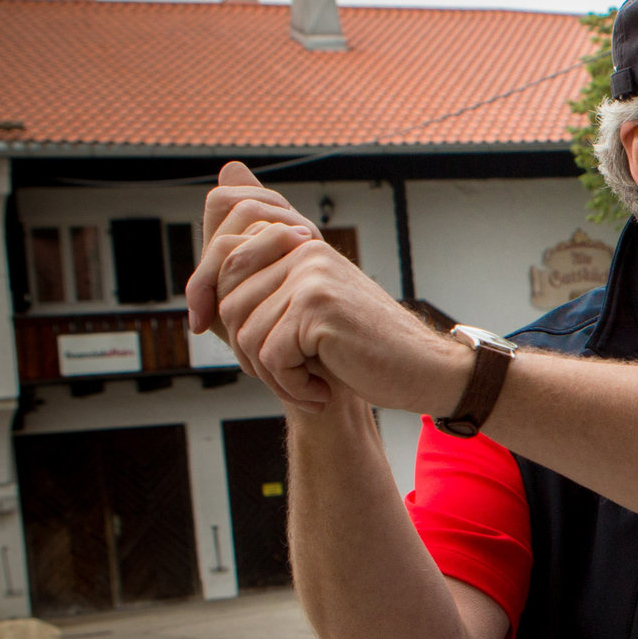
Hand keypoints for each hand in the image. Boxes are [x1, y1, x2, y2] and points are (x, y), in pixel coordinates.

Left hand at [187, 162, 463, 414]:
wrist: (424, 369)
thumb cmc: (367, 349)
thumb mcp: (312, 312)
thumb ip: (268, 293)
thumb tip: (213, 299)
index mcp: (299, 245)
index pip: (225, 268)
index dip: (223, 316)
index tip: (249, 352)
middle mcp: (303, 252)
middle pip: (230, 307)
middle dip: (249, 354)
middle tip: (288, 378)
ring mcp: (311, 278)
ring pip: (247, 337)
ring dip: (273, 377)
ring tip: (308, 387)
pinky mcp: (317, 309)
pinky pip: (272, 358)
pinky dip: (292, 388)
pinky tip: (321, 392)